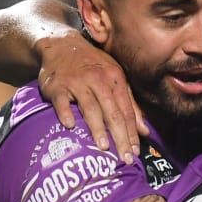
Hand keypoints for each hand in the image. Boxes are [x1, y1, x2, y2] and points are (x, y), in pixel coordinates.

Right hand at [38, 31, 145, 164]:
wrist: (62, 45)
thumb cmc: (93, 65)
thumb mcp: (116, 78)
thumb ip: (130, 104)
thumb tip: (144, 131)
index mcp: (115, 79)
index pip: (126, 110)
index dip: (132, 132)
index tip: (135, 151)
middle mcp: (98, 80)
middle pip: (112, 112)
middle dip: (120, 136)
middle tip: (125, 157)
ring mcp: (77, 82)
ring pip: (90, 107)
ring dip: (97, 128)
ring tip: (104, 147)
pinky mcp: (57, 86)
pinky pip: (62, 101)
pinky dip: (66, 113)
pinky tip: (70, 126)